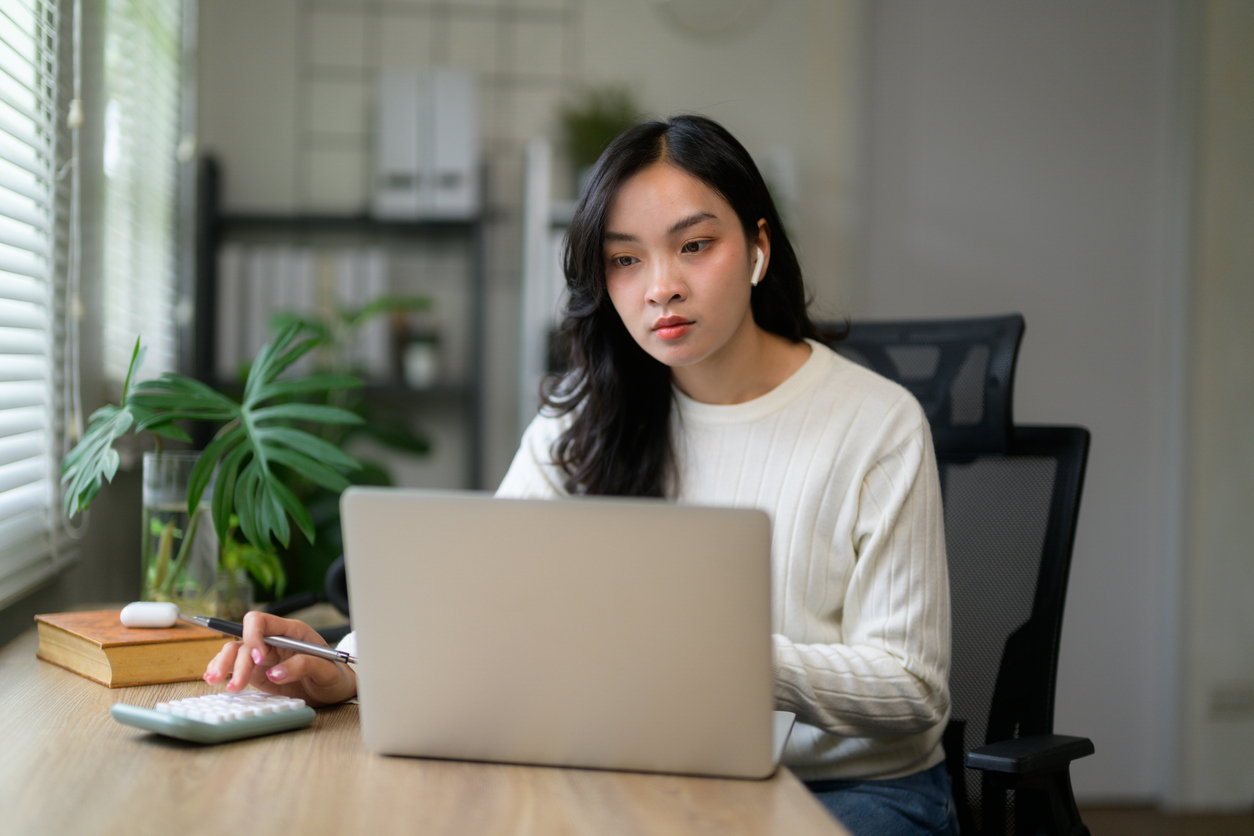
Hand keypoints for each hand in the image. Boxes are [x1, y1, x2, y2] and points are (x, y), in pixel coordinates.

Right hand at [203, 611, 356, 706]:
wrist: (334, 691)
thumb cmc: (334, 675)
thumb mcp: (327, 669)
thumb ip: (304, 665)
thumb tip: (275, 673)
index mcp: (290, 631)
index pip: (260, 621)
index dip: (253, 636)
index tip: (259, 659)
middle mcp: (273, 640)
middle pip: (243, 639)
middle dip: (234, 659)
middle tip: (234, 684)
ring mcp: (263, 656)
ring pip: (234, 652)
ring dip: (223, 665)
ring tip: (216, 682)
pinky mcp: (257, 671)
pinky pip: (234, 666)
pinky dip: (223, 671)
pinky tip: (215, 679)